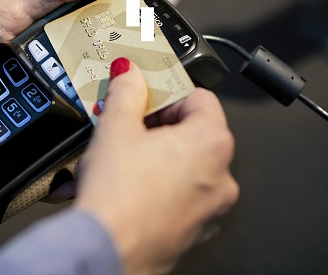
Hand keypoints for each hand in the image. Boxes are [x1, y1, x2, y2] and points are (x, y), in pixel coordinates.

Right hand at [75, 59, 238, 274]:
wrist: (108, 253)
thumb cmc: (118, 197)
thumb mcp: (114, 127)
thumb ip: (126, 91)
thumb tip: (130, 74)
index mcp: (211, 143)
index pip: (197, 96)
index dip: (163, 91)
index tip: (139, 94)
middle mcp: (220, 176)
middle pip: (187, 131)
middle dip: (149, 126)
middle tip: (120, 124)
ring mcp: (208, 208)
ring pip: (177, 166)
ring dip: (145, 157)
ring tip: (110, 158)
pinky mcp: (191, 230)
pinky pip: (171, 195)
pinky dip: (147, 186)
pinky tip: (116, 185)